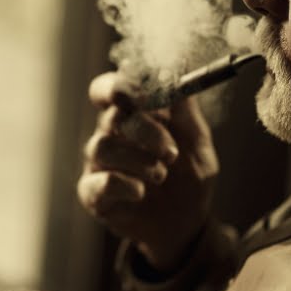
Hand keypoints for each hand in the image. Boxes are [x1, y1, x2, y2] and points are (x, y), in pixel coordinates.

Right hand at [77, 71, 218, 271]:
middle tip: (170, 152)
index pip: (107, 89)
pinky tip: (141, 192)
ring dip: (137, 161)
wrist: (188, 224)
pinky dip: (123, 185)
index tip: (141, 96)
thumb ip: (184, 107)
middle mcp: (109, 135)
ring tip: (161, 175)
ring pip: (102, 148)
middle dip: (144, 131)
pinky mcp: (94, 195)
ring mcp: (99, 166)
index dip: (117, 86)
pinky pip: (98, 183)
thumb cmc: (189, 176)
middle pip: (110, 117)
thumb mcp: (197, 139)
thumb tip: (174, 66)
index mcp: (131, 115)